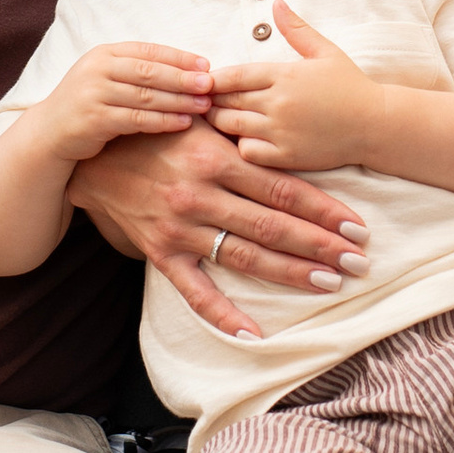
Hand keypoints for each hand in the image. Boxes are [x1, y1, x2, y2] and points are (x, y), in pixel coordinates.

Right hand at [34, 42, 214, 160]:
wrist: (49, 132)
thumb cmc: (88, 104)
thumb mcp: (107, 78)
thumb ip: (136, 70)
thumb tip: (187, 70)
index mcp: (104, 53)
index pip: (149, 50)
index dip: (179, 57)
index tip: (206, 65)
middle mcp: (97, 68)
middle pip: (150, 71)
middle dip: (183, 78)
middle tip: (210, 84)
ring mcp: (94, 93)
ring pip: (146, 95)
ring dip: (178, 100)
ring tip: (203, 105)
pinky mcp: (94, 119)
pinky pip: (136, 118)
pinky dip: (162, 120)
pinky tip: (182, 123)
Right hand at [69, 122, 367, 342]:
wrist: (94, 155)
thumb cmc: (157, 131)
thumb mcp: (200, 119)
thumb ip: (243, 132)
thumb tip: (294, 134)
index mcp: (216, 158)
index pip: (283, 188)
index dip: (323, 210)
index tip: (356, 226)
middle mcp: (201, 194)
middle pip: (273, 225)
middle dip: (320, 245)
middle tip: (359, 261)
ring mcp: (181, 227)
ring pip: (245, 256)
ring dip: (290, 272)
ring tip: (329, 282)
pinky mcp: (160, 252)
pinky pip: (195, 291)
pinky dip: (224, 315)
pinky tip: (254, 333)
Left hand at [209, 3, 378, 170]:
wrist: (376, 124)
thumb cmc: (350, 86)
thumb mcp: (325, 51)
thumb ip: (296, 29)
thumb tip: (276, 2)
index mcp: (284, 75)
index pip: (234, 75)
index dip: (213, 79)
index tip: (203, 81)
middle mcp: (279, 103)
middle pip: (226, 101)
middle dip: (211, 100)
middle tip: (201, 99)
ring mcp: (281, 131)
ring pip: (232, 127)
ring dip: (220, 122)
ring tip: (217, 117)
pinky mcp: (287, 156)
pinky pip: (248, 152)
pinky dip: (241, 145)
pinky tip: (245, 138)